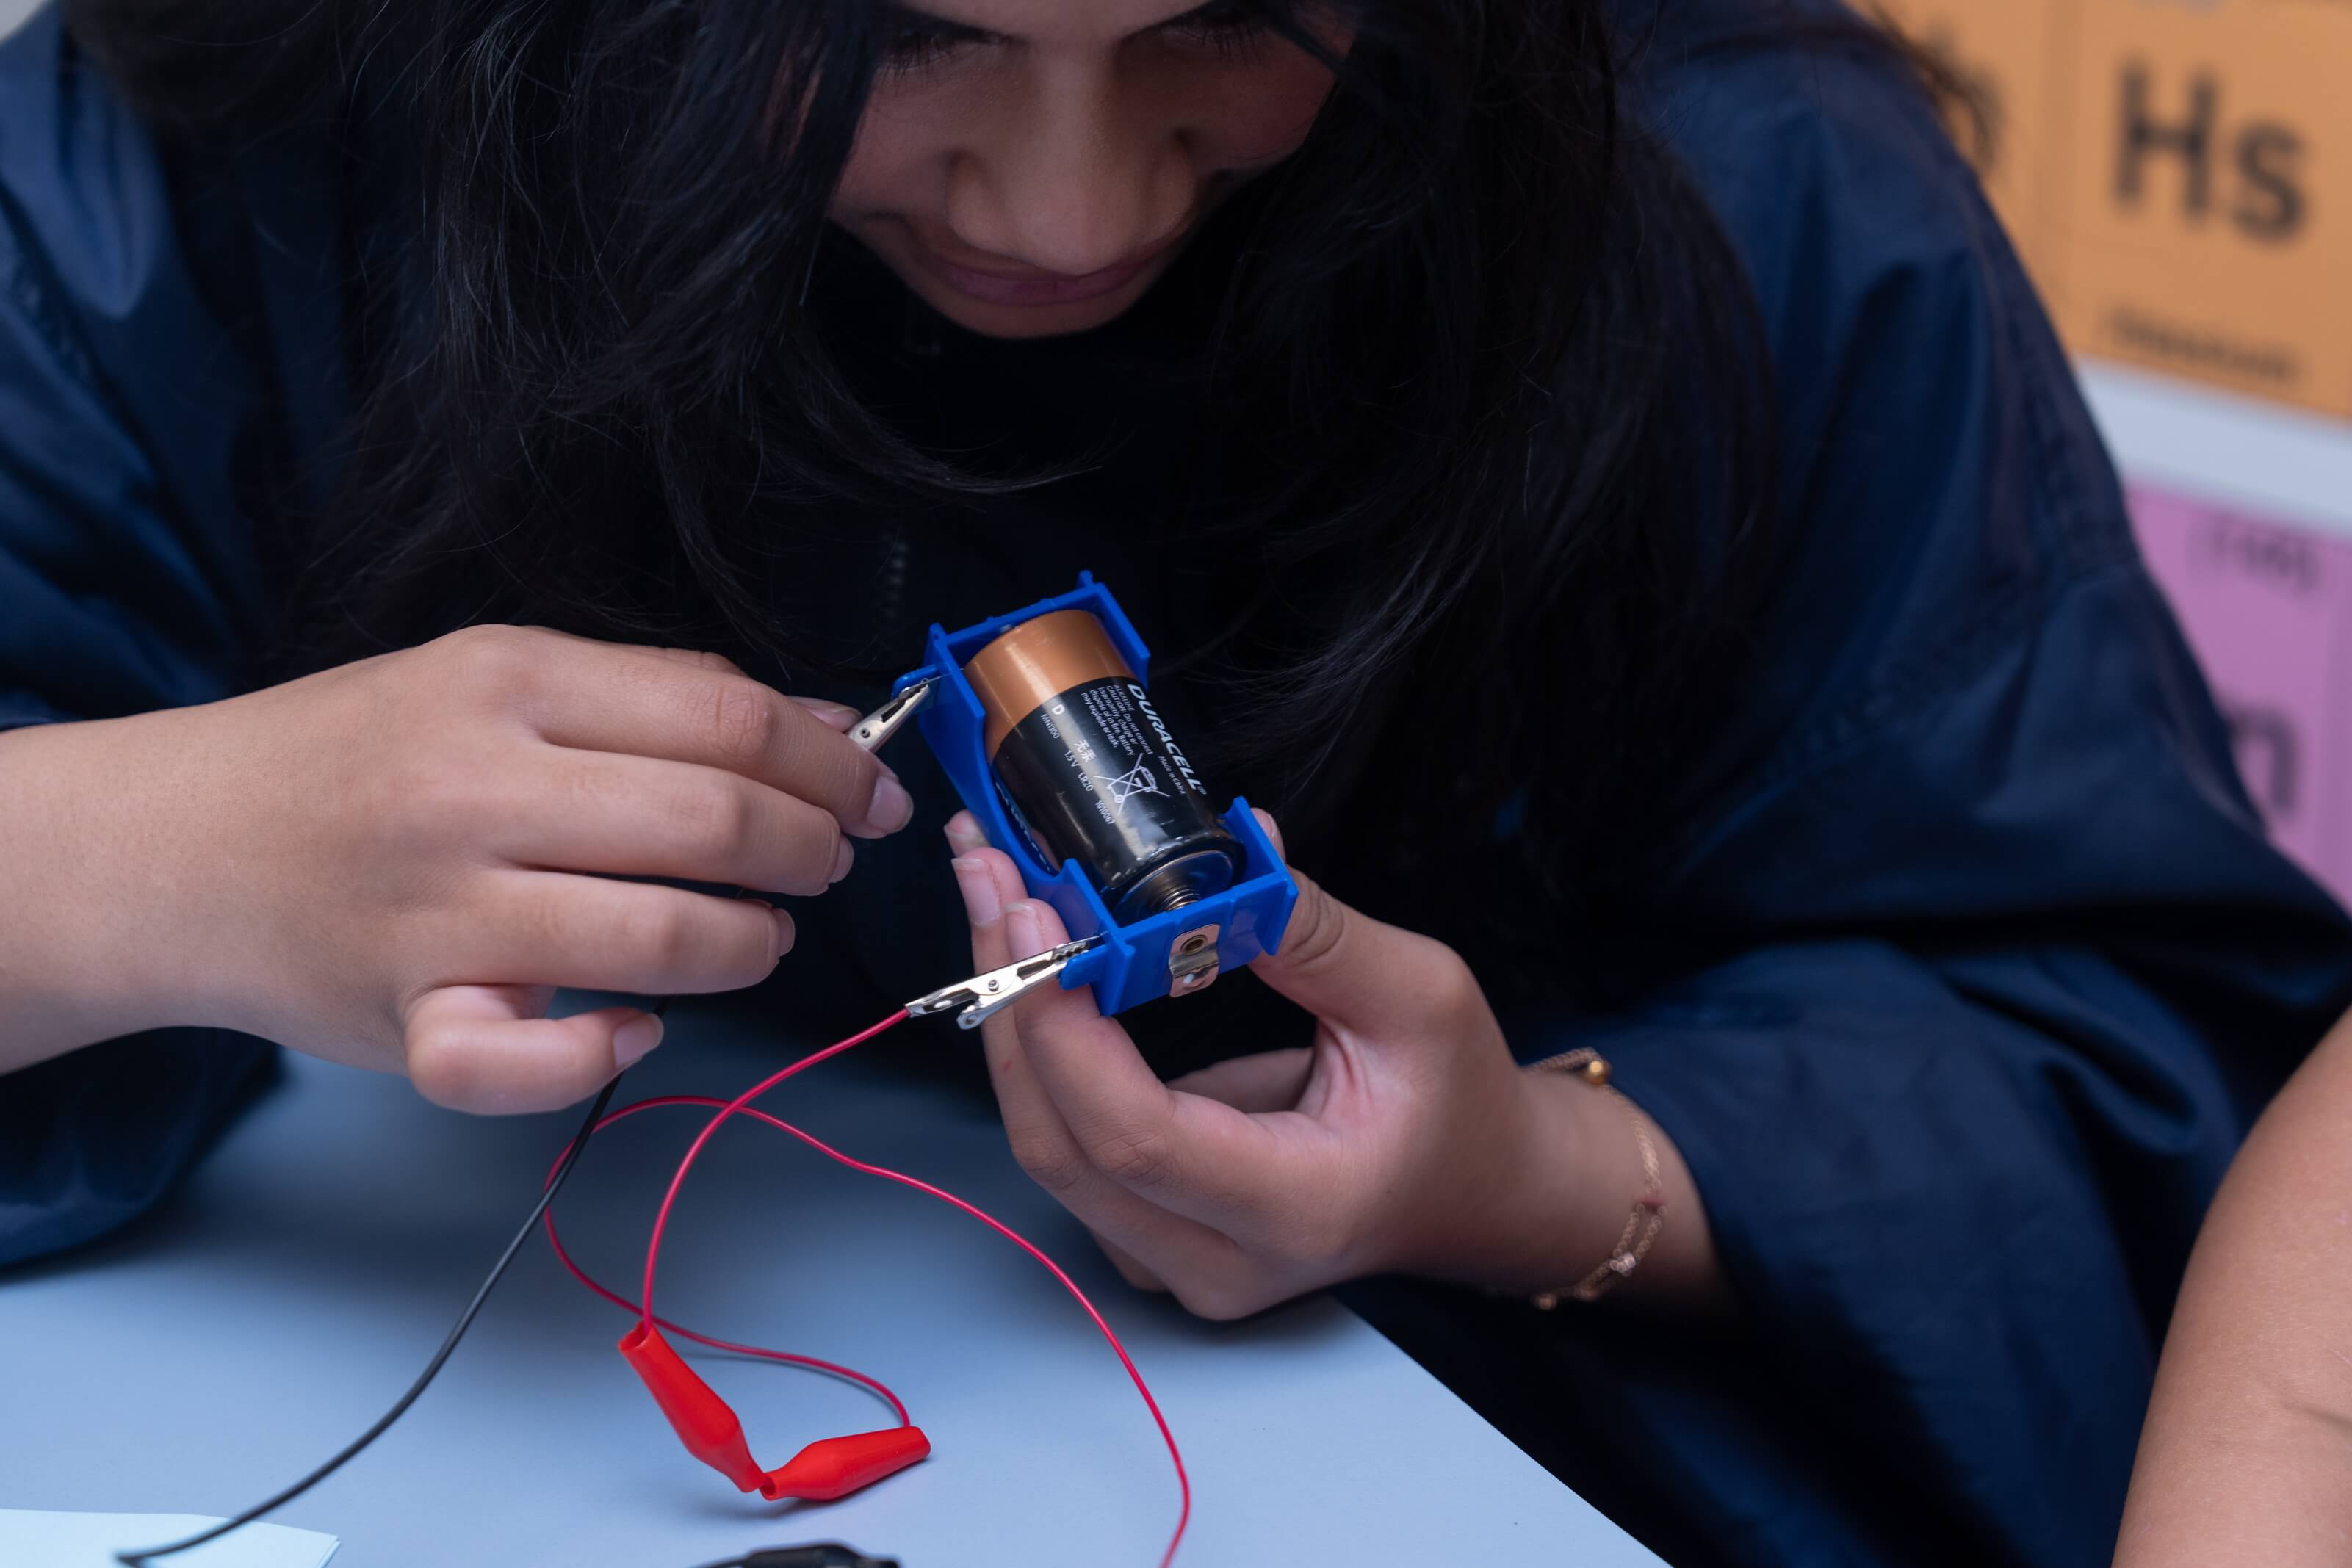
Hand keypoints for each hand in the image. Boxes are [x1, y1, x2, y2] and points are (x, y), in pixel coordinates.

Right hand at [0, 627, 910, 1110]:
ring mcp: (441, 912)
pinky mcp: (408, 1019)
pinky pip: (533, 1064)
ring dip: (748, 947)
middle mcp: (476, 792)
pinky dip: (607, 1053)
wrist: (178, 844)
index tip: (871, 793)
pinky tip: (632, 1027)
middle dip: (808, 854)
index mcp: (506, 682)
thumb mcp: (492, 675)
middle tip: (824, 865)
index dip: (830, 768)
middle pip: (714, 825)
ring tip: (755, 936)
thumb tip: (817, 730)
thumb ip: (649, 695)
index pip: (727, 722)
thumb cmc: (354, 758)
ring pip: (662, 943)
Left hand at [945, 811, 1719, 1318]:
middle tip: (991, 876)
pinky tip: (1032, 958)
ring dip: (1011, 1017)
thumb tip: (1230, 849)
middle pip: (1062, 1146)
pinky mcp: (1146, 1232)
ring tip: (996, 896)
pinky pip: (1066, 1142)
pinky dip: (1038, 1048)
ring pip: (1047, 1147)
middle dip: (1012, 1001)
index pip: (1136, 1138)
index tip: (1037, 914)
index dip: (1066, 1029)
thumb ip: (1316, 934)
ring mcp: (1171, 1260)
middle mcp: (1218, 1261)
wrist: (1480, 1190)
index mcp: (1295, 1208)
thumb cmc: (1459, 1100)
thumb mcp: (1420, 996)